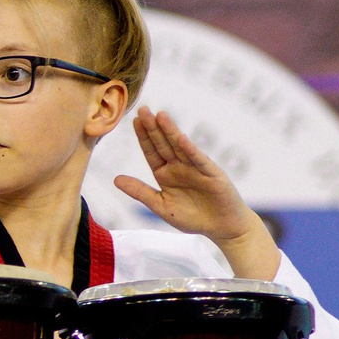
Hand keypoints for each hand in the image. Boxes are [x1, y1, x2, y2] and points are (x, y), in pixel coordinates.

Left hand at [113, 111, 281, 279]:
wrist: (222, 228)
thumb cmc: (192, 218)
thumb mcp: (161, 206)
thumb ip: (140, 192)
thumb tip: (115, 179)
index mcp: (165, 174)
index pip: (152, 152)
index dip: (143, 137)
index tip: (133, 120)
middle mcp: (179, 167)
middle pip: (163, 144)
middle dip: (153, 128)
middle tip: (142, 110)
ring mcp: (196, 168)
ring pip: (180, 147)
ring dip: (170, 132)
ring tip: (160, 115)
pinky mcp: (212, 174)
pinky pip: (199, 160)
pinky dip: (190, 150)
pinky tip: (181, 139)